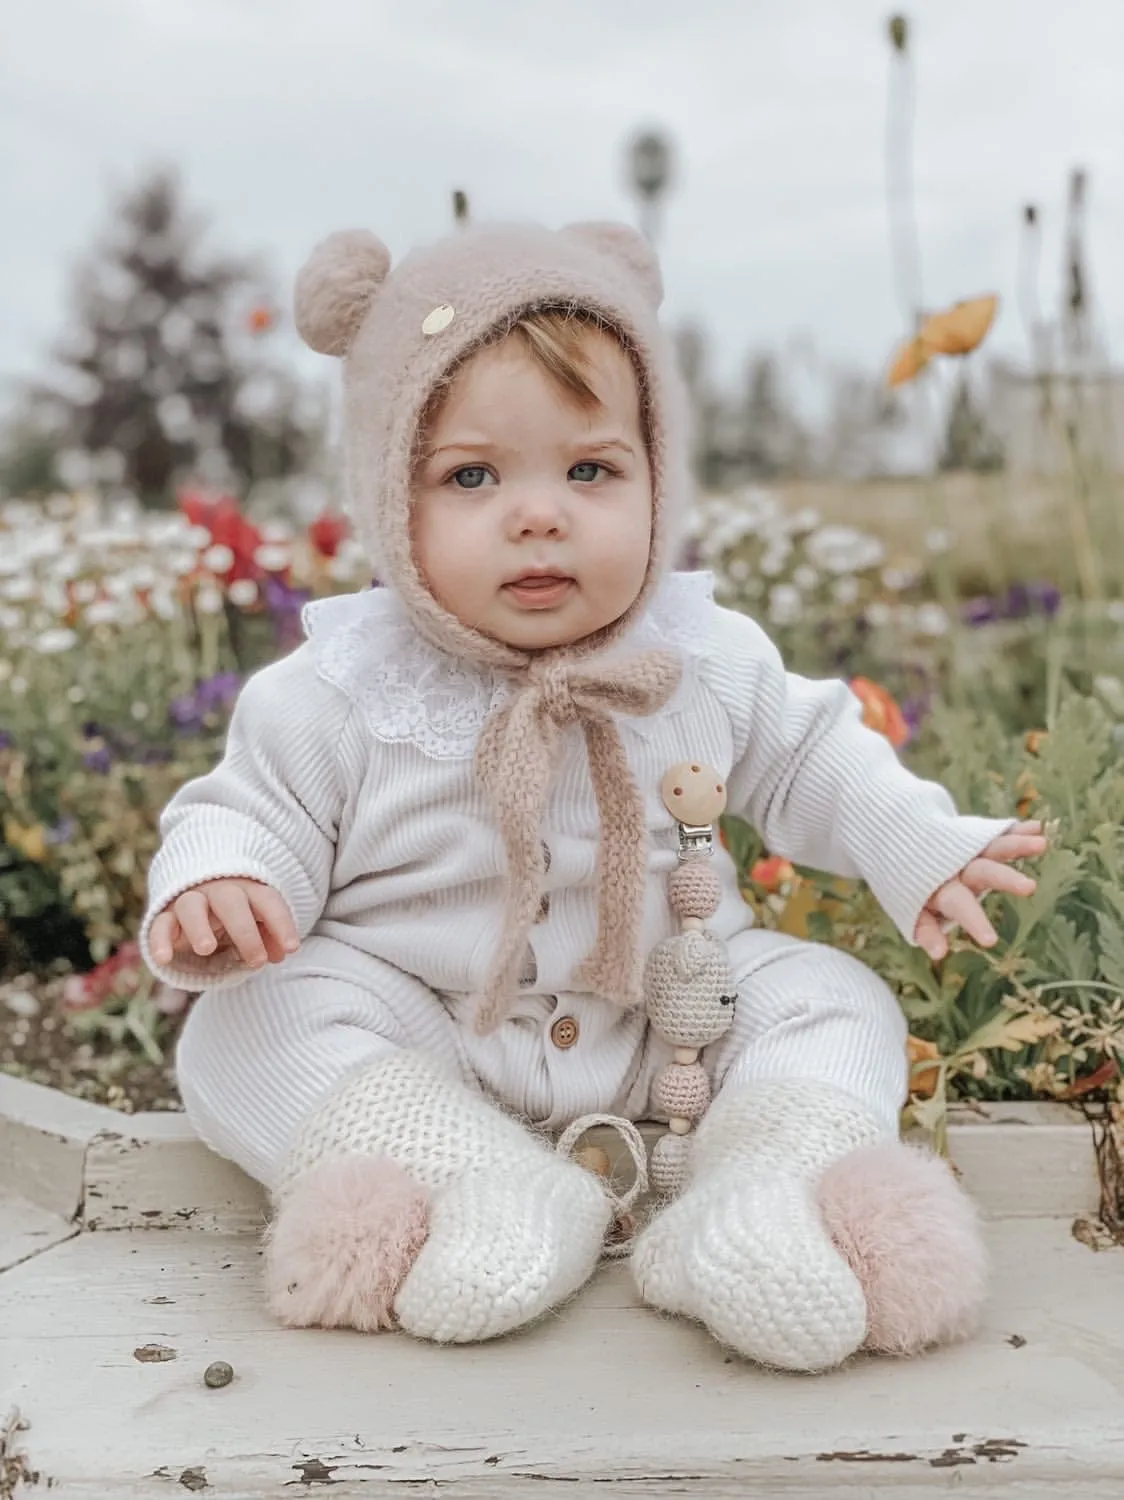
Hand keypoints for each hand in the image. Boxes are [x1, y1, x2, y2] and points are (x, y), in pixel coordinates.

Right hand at [149, 878, 299, 969]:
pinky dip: (160, 941)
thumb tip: (282, 954)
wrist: (200, 897)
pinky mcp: (165, 917)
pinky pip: (159, 925)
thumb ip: (269, 937)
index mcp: (246, 889)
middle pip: (231, 902)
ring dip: (199, 927)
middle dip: (245, 931)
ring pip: (191, 906)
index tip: (292, 949)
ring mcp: (189, 902)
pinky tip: (164, 959)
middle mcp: (217, 891)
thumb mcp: (256, 924)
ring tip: (207, 949)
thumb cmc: (236, 916)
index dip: (281, 923)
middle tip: (257, 961)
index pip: (267, 900)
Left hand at [914, 820, 1046, 961]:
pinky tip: (1037, 827)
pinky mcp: (976, 837)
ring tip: (1040, 844)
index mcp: (940, 888)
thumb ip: (926, 931)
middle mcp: (956, 867)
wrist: (899, 843)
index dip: (973, 922)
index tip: (991, 941)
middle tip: (1029, 887)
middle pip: (982, 871)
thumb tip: (938, 955)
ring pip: (992, 847)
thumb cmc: (912, 890)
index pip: (958, 905)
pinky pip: (997, 833)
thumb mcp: (912, 910)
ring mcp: (967, 850)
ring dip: (1015, 845)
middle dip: (1004, 878)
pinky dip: (1016, 830)